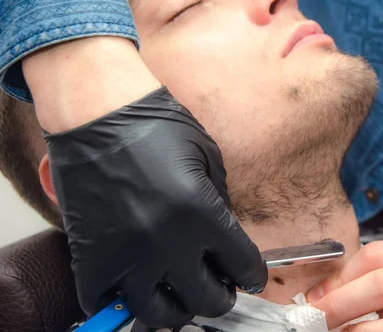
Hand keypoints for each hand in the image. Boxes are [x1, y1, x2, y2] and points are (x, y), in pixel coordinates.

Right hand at [45, 87, 267, 327]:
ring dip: (175, 308)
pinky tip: (132, 287)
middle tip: (220, 288)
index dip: (252, 276)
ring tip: (179, 293)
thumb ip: (219, 206)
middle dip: (221, 297)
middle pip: (206, 300)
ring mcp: (126, 254)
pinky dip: (119, 302)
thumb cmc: (156, 125)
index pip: (242, 266)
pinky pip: (102, 302)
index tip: (250, 277)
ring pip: (158, 313)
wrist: (98, 112)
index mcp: (202, 214)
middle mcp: (167, 243)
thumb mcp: (208, 158)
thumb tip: (222, 242)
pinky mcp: (90, 255)